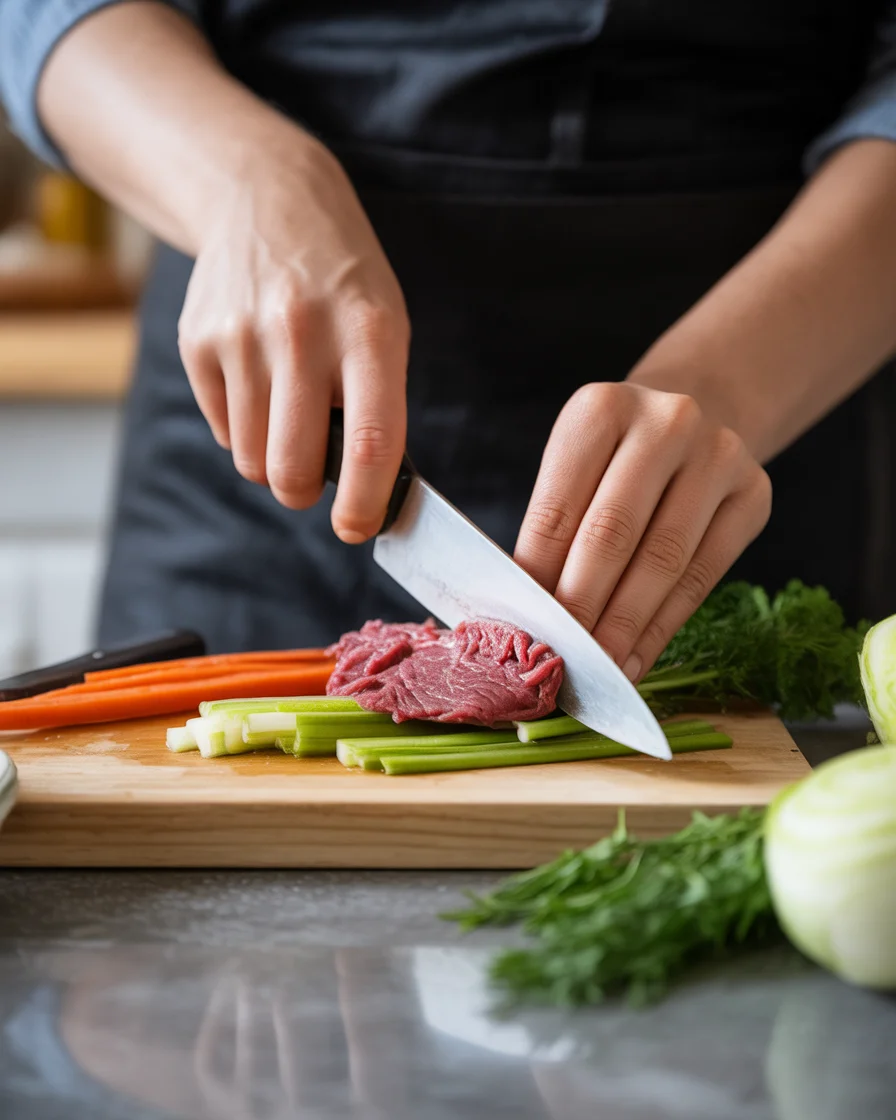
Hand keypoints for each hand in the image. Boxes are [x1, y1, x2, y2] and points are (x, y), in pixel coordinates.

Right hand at [177, 138, 409, 542]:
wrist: (266, 200)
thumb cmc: (342, 281)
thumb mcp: (384, 325)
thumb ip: (378, 403)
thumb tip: (367, 493)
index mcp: (369, 332)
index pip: (370, 440)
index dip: (365, 503)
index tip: (358, 528)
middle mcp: (301, 333)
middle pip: (293, 468)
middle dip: (306, 492)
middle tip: (315, 478)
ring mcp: (241, 336)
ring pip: (253, 460)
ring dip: (273, 459)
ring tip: (289, 413)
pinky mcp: (196, 341)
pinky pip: (224, 430)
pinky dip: (244, 428)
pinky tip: (259, 381)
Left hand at [514, 383, 770, 678]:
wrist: (700, 413)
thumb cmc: (616, 457)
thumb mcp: (575, 468)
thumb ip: (553, 531)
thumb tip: (523, 613)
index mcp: (600, 409)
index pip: (558, 510)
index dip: (538, 578)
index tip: (523, 630)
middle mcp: (666, 422)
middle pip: (611, 534)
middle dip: (581, 607)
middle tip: (560, 659)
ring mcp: (718, 455)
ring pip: (663, 560)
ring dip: (624, 626)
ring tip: (599, 670)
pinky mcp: (754, 493)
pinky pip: (704, 575)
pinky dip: (664, 626)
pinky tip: (637, 659)